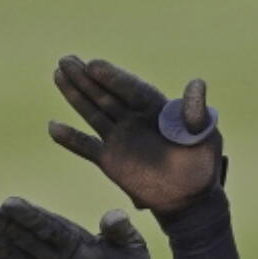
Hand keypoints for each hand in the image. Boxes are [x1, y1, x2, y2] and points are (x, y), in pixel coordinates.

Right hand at [48, 55, 223, 215]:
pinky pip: (87, 147)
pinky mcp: (110, 160)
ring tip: (57, 73)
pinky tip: (53, 127)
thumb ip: (195, 113)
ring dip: (75, 95)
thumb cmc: (202, 164)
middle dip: (86, 78)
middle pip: (106, 94)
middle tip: (66, 60)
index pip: (130, 89)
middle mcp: (133, 118)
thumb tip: (197, 83)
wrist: (191, 198)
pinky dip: (71, 139)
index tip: (94, 65)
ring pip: (92, 112)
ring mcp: (119, 138)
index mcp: (155, 108)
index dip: (112, 77)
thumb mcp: (204, 136)